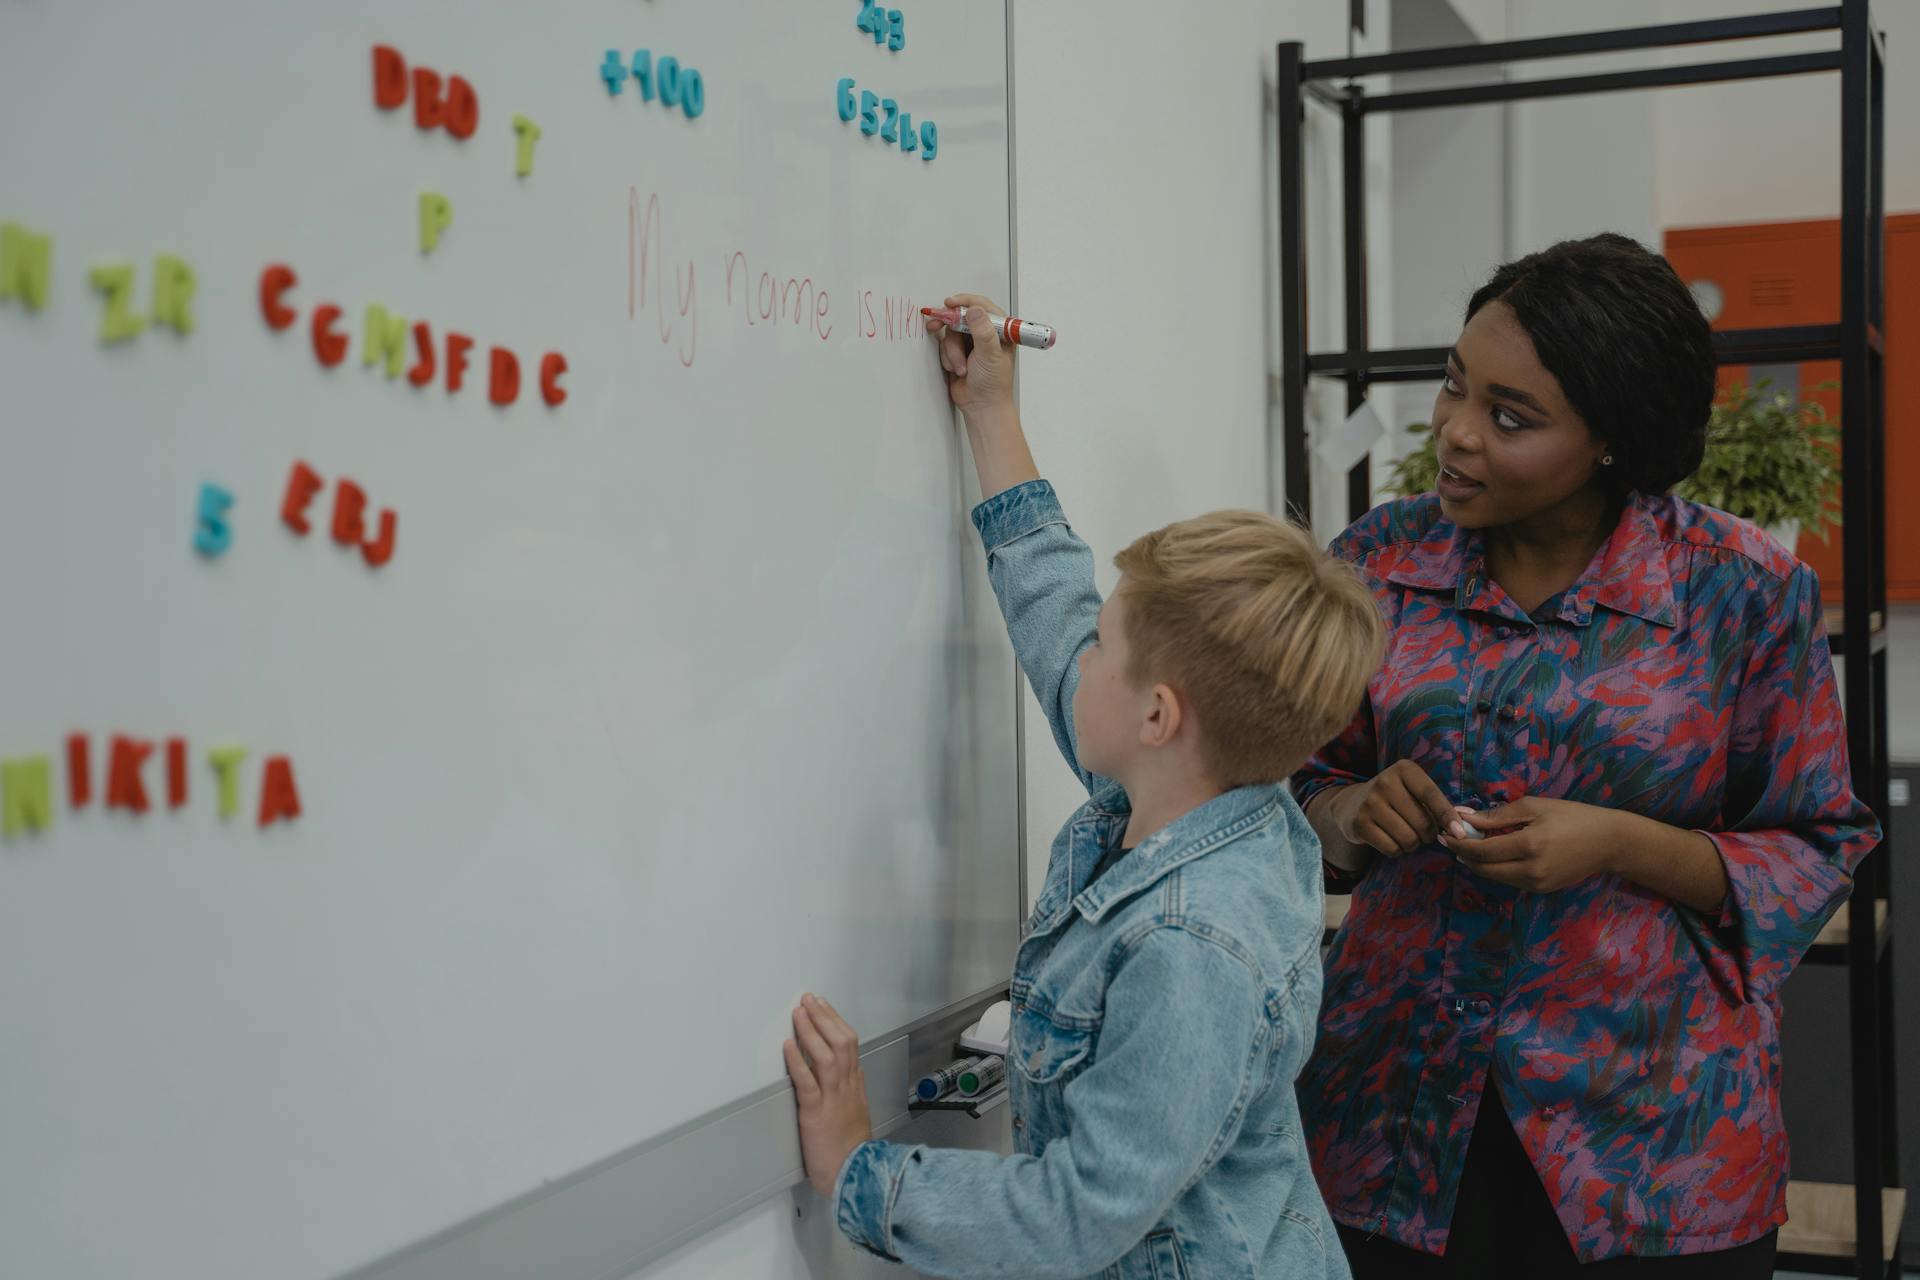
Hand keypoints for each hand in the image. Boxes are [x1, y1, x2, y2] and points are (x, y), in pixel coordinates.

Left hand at [783, 992, 873, 1196]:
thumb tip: (850, 1070)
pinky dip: (798, 1062)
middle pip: (840, 1042)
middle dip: (823, 1017)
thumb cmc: (852, 1148)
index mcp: (854, 1085)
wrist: (855, 1173)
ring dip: (811, 1031)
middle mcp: (846, 1086)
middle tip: (808, 999)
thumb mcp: (857, 1111)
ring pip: (827, 1055)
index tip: (822, 1006)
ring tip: (798, 1014)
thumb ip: (852, 1088)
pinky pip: (808, 1082)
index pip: (849, 1043)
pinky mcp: (816, 1113)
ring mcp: (833, 1098)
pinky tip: (788, 1047)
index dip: (835, 1021)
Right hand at [926, 292, 1015, 424]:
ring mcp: (970, 342)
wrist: (981, 406)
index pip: (981, 305)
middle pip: (961, 316)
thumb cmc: (993, 383)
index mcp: (1000, 329)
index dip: (964, 302)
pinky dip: (947, 357)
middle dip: (950, 325)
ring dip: (952, 351)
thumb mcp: (990, 355)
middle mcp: (985, 333)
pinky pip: (944, 345)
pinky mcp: (957, 352)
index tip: (950, 303)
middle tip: (936, 325)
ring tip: (961, 368)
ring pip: (950, 333)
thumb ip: (983, 331)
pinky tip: (956, 369)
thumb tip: (974, 310)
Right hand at [1335, 760, 1466, 856]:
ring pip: (1408, 838)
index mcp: (1404, 769)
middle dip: (1429, 835)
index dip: (1447, 816)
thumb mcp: (1414, 791)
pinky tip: (1392, 840)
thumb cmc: (1395, 799)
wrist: (1352, 804)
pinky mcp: (1359, 823)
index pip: (1431, 795)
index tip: (1459, 833)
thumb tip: (1461, 828)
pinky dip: (1397, 851)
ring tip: (1407, 836)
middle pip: (1422, 822)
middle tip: (1424, 833)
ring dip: (1413, 845)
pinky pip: (1391, 849)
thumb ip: (1437, 805)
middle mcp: (1385, 782)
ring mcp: (1370, 803)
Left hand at [1445, 796, 1621, 893]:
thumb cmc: (1573, 816)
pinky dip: (1496, 869)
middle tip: (1451, 841)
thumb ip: (1497, 815)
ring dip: (1478, 864)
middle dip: (1464, 856)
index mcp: (1528, 845)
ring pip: (1495, 877)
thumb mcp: (1535, 806)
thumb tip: (1465, 816)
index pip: (1482, 851)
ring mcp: (1537, 884)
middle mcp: (1531, 870)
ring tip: (1469, 846)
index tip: (1445, 834)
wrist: (1609, 842)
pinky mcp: (1542, 890)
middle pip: (1484, 869)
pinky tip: (1492, 854)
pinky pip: (1510, 880)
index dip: (1459, 845)